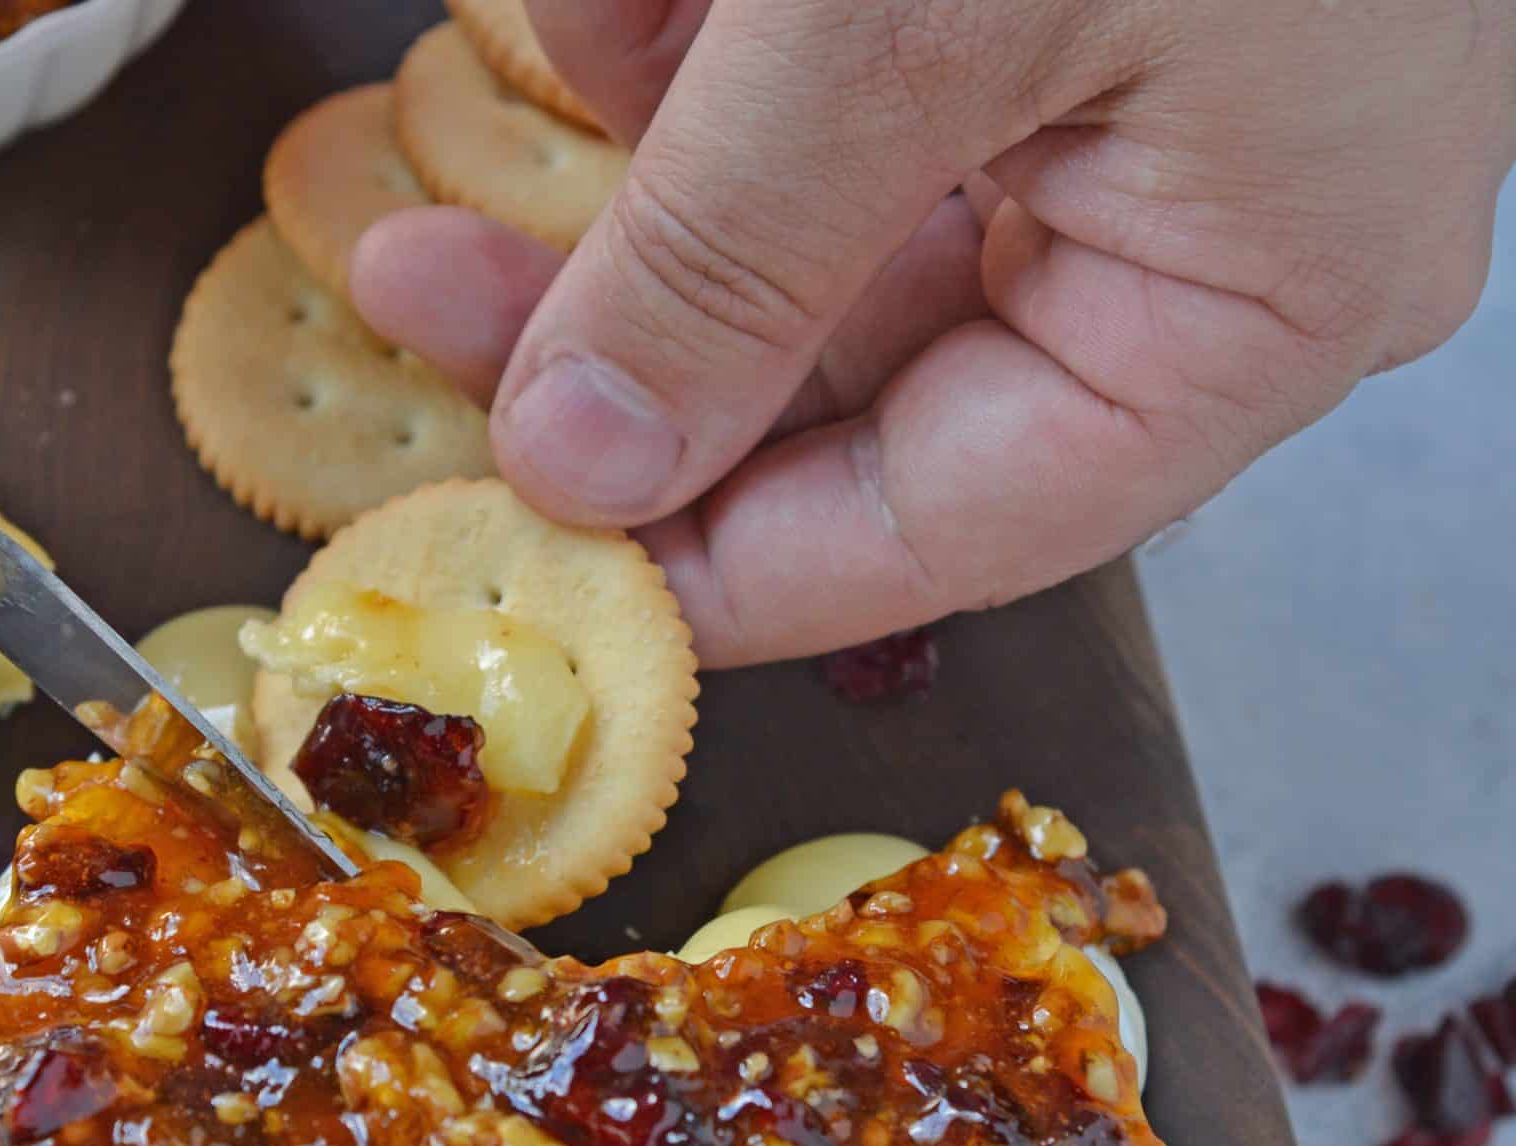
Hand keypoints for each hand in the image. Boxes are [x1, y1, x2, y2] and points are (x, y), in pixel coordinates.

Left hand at [352, 0, 1514, 667]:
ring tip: (594, 3)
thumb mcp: (917, 19)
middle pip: (845, 373)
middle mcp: (1193, 235)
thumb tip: (586, 458)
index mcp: (1248, 304)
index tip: (526, 554)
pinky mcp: (1026, 15)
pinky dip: (710, 25)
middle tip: (423, 283)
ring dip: (661, 115)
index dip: (715, 564)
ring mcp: (1116, 109)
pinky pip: (825, 78)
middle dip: (623, 304)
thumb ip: (739, 258)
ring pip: (811, 208)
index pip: (938, 528)